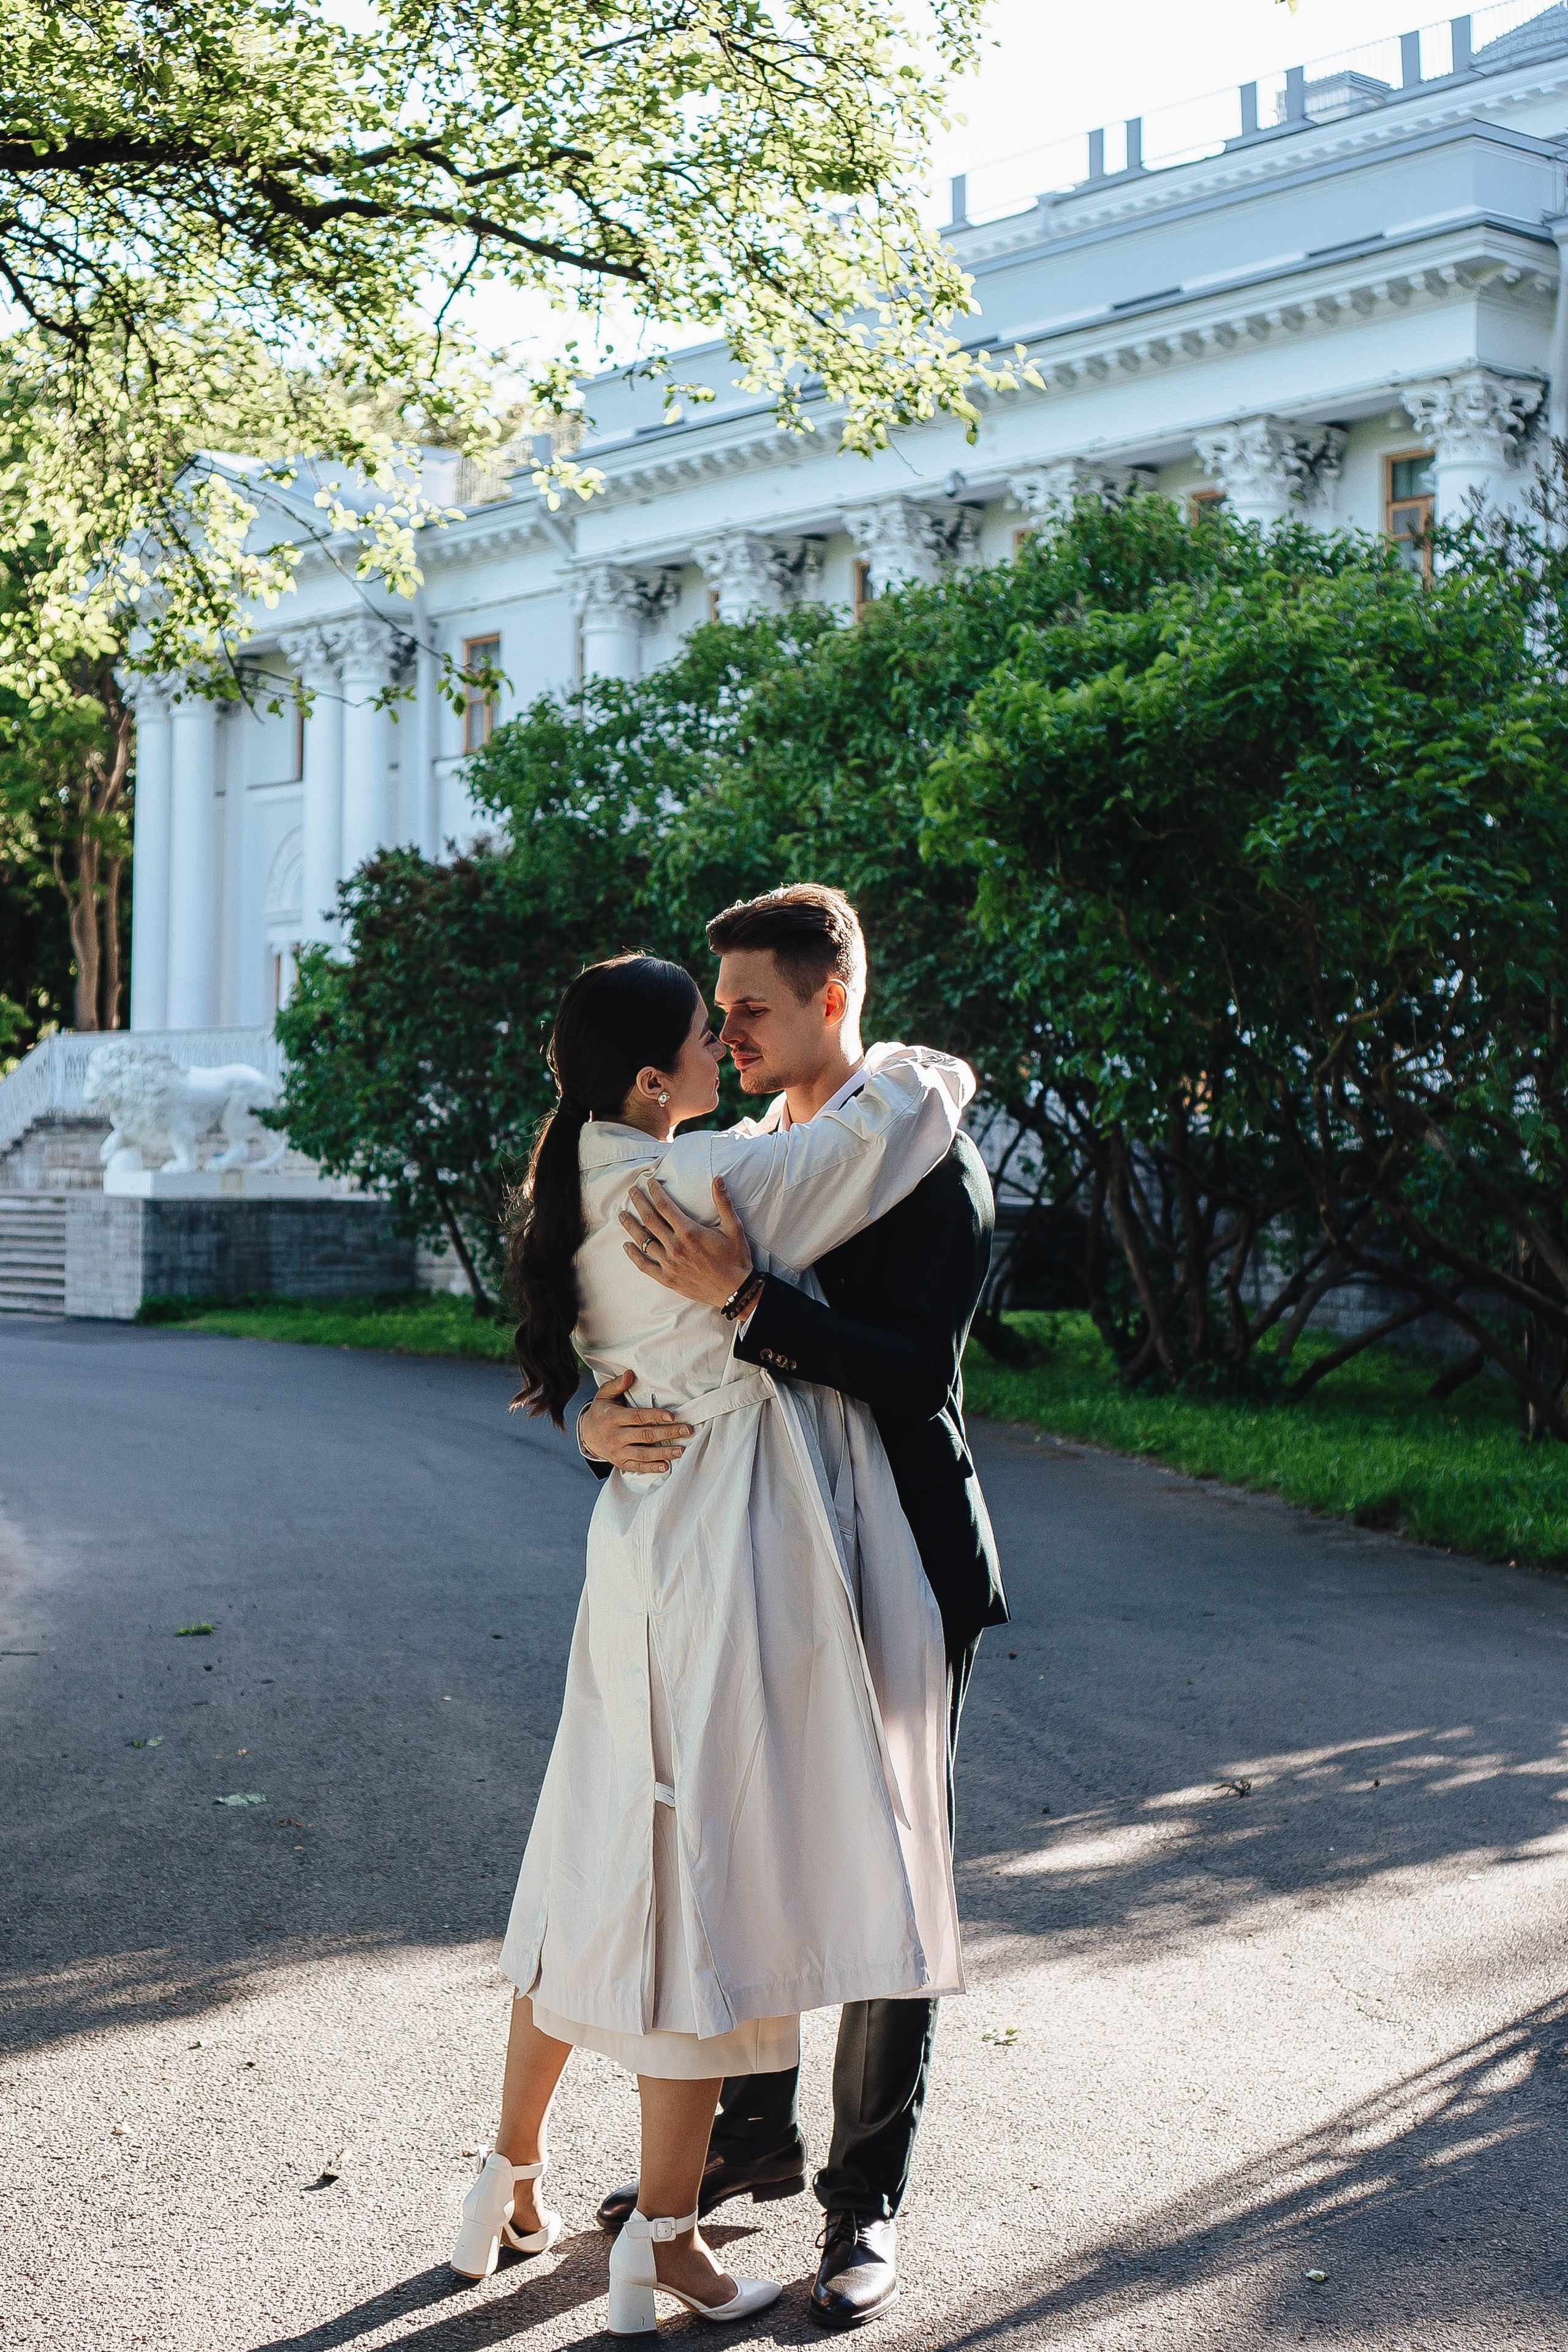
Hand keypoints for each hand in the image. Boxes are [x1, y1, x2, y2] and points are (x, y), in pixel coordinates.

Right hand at [578, 1369, 692, 1474]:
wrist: (586, 1434)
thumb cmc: (601, 1411)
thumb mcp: (604, 1395)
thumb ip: (617, 1384)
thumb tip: (630, 1374)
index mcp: (613, 1418)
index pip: (637, 1417)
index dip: (655, 1416)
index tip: (672, 1416)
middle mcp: (615, 1436)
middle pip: (645, 1435)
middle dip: (668, 1433)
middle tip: (686, 1430)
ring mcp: (617, 1451)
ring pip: (643, 1453)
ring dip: (664, 1453)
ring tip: (681, 1450)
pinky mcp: (620, 1462)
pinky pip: (637, 1466)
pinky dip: (652, 1467)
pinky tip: (666, 1465)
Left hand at [620, 1176, 752, 1310]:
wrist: (735, 1290)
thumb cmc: (735, 1258)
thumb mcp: (733, 1228)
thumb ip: (723, 1202)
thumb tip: (718, 1179)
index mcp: (689, 1232)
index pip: (665, 1206)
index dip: (655, 1192)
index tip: (649, 1183)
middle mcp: (675, 1246)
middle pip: (650, 1220)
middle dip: (639, 1203)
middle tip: (632, 1192)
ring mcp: (669, 1263)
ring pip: (643, 1241)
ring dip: (631, 1226)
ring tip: (622, 1215)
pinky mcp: (667, 1278)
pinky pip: (645, 1265)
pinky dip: (633, 1254)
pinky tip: (626, 1246)